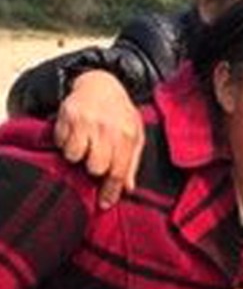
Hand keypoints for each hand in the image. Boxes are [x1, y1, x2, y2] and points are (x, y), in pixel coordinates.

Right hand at [55, 70, 144, 208]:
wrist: (101, 84)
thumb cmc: (120, 115)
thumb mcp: (135, 136)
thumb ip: (132, 163)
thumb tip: (127, 189)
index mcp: (127, 135)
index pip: (118, 170)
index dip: (110, 191)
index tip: (104, 204)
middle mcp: (107, 129)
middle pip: (94, 167)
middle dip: (94, 168)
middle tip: (95, 158)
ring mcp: (86, 122)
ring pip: (74, 156)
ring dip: (77, 155)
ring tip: (85, 144)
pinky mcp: (68, 116)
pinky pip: (60, 142)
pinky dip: (65, 142)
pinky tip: (75, 134)